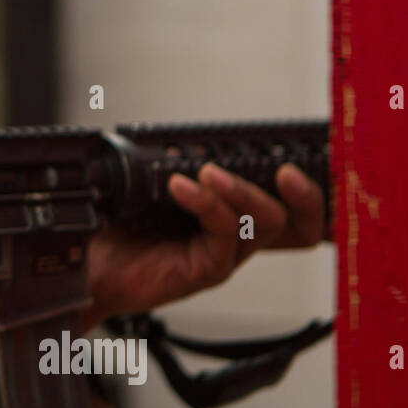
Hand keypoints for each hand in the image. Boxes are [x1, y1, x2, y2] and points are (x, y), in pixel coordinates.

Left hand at [83, 162, 326, 326]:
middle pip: (299, 221)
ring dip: (242, 191)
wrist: (88, 261)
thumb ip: (182, 161)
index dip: (315, 187)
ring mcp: (224, 254)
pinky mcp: (205, 270)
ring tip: (210, 172)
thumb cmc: (121, 223)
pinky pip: (223, 237)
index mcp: (234, 211)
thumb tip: (197, 136)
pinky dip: (207, 205)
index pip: (291, 201)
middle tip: (285, 169)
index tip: (318, 156)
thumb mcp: (153, 183)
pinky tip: (181, 187)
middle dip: (306, 195)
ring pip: (266, 224)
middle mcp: (238, 234)